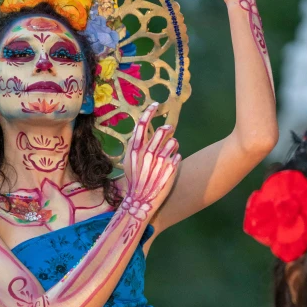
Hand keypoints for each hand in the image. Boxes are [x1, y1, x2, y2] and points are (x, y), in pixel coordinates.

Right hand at [122, 102, 179, 220]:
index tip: (156, 105)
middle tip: (169, 130)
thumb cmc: (134, 180)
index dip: (149, 111)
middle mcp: (148, 152)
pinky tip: (170, 165)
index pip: (143, 123)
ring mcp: (161, 160)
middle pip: (162, 130)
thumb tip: (141, 128)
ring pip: (174, 142)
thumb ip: (135, 145)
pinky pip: (178, 155)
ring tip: (170, 150)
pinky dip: (175, 157)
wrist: (141, 201)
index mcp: (135, 149)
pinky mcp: (172, 168)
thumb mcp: (129, 161)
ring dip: (173, 144)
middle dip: (167, 129)